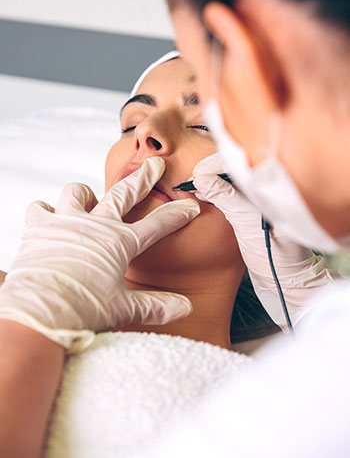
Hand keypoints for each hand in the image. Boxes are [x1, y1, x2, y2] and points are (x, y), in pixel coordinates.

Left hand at [0, 157, 199, 351]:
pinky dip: (46, 211)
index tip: (189, 206)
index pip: (157, 225)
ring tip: (91, 200)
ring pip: (78, 192)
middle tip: (154, 165)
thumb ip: (156, 306)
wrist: (42, 309)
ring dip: (86, 194)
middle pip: (125, 194)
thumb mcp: (124, 309)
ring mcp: (67, 221)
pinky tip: (49, 218)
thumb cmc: (84, 309)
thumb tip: (186, 308)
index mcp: (120, 243)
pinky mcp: (39, 226)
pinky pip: (40, 208)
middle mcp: (96, 225)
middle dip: (144, 178)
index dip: (176, 214)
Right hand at [192, 154, 335, 330]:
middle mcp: (267, 190)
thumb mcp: (249, 226)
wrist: (289, 283)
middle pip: (234, 168)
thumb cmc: (278, 258)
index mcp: (272, 188)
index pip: (240, 162)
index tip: (197, 175)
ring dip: (212, 181)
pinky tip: (204, 194)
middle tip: (191, 181)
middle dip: (211, 171)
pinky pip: (232, 193)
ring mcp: (259, 200)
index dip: (216, 165)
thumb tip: (203, 179)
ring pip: (231, 180)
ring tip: (193, 187)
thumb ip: (228, 200)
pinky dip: (216, 192)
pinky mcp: (252, 211)